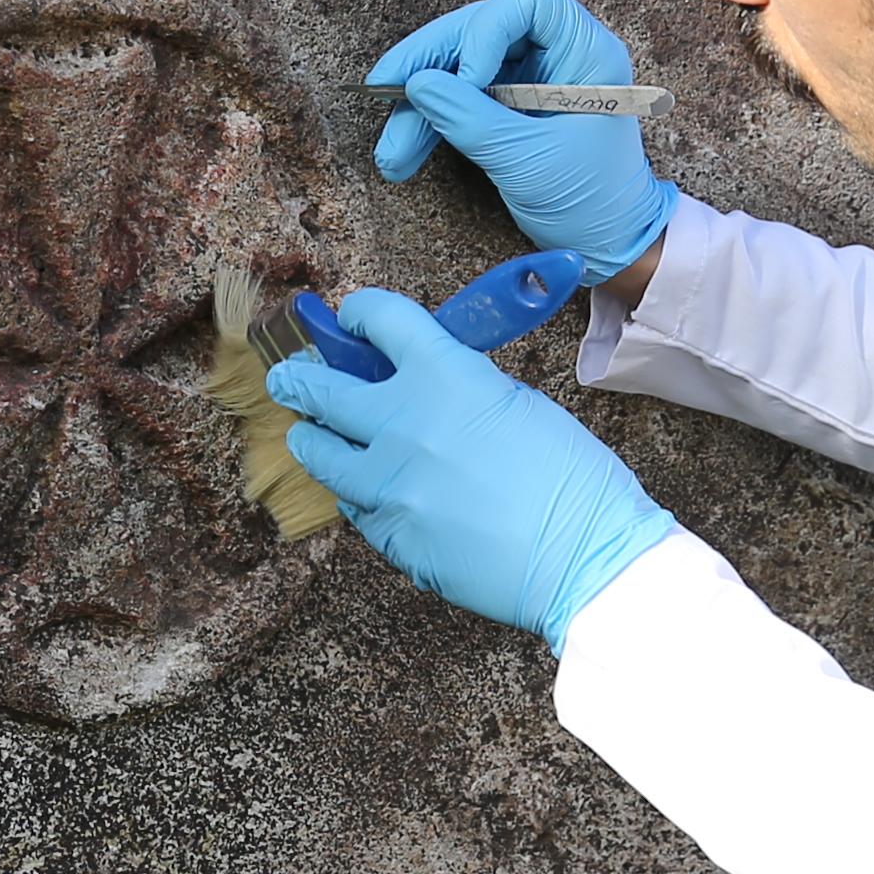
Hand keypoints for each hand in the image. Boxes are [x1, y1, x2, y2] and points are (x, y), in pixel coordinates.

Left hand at [270, 287, 677, 646]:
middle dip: (299, 378)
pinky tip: (365, 491)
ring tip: (307, 436)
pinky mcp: (390, 535)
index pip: (381, 320)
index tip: (352, 319)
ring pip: (320, 454)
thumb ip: (463, 388)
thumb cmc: (572, 482)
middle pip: (322, 389)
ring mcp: (390, 484)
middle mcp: (405, 423)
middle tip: (289, 377)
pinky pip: (356, 507)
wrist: (584, 560)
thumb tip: (426, 385)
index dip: (360, 313)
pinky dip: (357, 494)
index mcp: (447, 376)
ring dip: (312, 440)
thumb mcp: (521, 405)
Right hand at [373, 0, 670, 281]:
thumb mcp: (529, 163)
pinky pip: (462, 95)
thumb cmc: (592, 202)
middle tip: (383, 92)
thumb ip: (472, 120)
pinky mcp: (511, 103)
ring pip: (461, 63)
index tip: (468, 79)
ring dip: (420, 102)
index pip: (528, 0)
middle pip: (480, 27)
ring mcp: (532, 77)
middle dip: (429, 63)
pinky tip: (403, 151)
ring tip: (390, 151)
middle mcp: (558, 53)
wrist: (608, 244)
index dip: (487, 30)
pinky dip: (432, 120)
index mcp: (586, 52)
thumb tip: (417, 85)